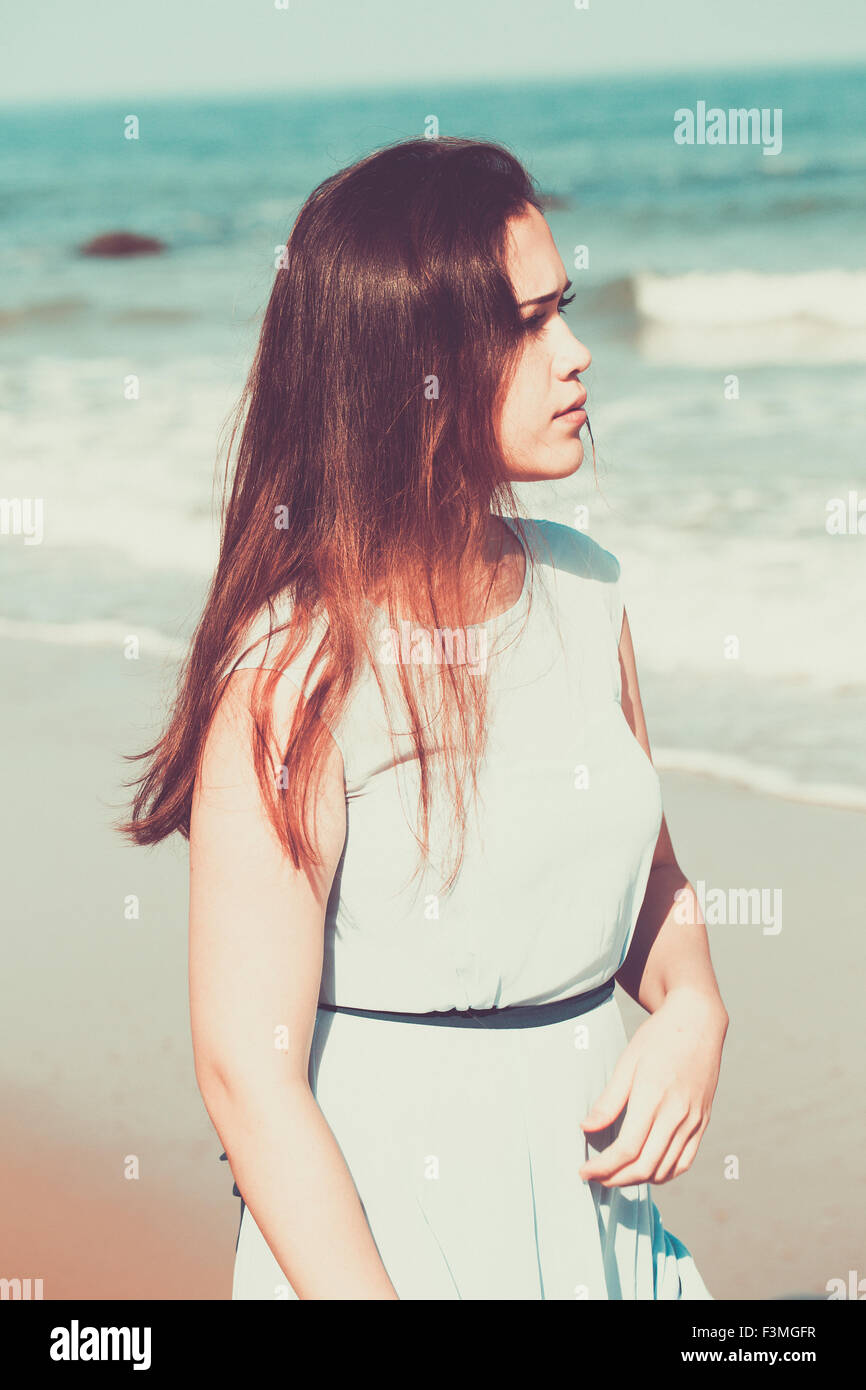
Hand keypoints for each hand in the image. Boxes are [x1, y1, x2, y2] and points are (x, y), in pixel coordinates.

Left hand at [579, 987, 727, 1186]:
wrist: (698, 1021)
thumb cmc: (659, 1037)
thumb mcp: (627, 1062)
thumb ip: (609, 1100)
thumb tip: (586, 1128)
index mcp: (654, 1097)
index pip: (627, 1149)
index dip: (603, 1167)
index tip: (584, 1171)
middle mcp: (677, 1114)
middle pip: (645, 1166)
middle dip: (616, 1179)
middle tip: (595, 1176)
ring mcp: (693, 1120)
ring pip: (665, 1169)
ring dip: (638, 1180)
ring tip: (616, 1174)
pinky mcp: (703, 1122)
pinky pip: (685, 1161)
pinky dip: (664, 1174)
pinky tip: (646, 1170)